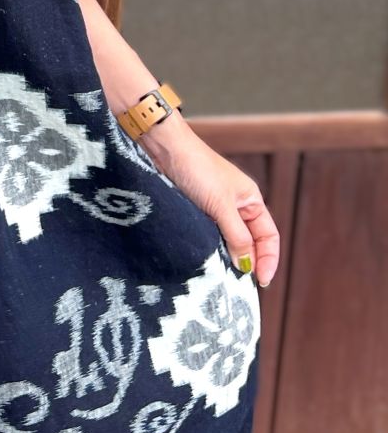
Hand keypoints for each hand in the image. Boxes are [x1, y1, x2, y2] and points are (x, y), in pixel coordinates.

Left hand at [138, 114, 279, 287]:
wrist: (164, 147)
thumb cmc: (197, 169)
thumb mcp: (220, 206)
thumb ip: (236, 236)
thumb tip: (247, 265)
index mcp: (250, 199)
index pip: (268, 236)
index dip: (268, 259)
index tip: (260, 282)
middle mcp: (235, 204)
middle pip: (249, 240)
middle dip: (248, 261)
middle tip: (239, 285)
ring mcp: (214, 206)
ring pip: (227, 238)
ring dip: (227, 256)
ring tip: (223, 277)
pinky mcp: (194, 207)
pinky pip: (208, 232)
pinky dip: (210, 247)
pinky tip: (205, 259)